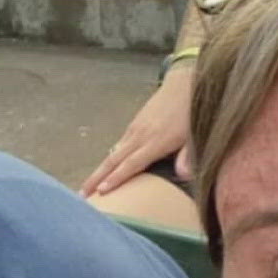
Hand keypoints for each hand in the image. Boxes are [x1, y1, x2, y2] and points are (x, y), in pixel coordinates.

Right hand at [82, 62, 195, 197]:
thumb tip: (183, 175)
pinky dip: (109, 158)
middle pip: (113, 160)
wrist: (184, 84)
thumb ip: (187, 156)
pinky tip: (106, 167)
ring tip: (89, 185)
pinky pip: (119, 144)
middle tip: (82, 194)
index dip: (116, 179)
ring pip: (113, 152)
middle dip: (96, 177)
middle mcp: (139, 136)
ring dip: (100, 170)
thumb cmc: (192, 113)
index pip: (131, 164)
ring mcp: (135, 129)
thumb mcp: (195, 135)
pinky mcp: (134, 123)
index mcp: (155, 142)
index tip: (101, 191)